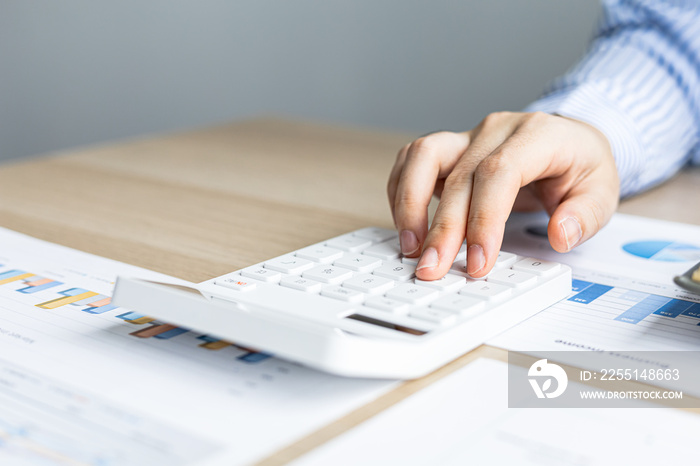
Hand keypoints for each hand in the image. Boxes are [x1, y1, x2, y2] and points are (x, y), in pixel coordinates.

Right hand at [387, 111, 618, 279]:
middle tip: (433, 269)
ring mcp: (468, 136)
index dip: (484, 219)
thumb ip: (585, 215)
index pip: (500, 173)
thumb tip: (560, 235)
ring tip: (410, 246)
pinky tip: (405, 224)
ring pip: (422, 156)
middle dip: (443, 229)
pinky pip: (412, 160)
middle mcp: (496, 129)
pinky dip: (401, 191)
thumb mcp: (602, 191)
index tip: (478, 262)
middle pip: (459, 175)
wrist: (566, 139)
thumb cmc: (580, 166)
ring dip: (409, 203)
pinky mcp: (449, 149)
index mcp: (537, 135)